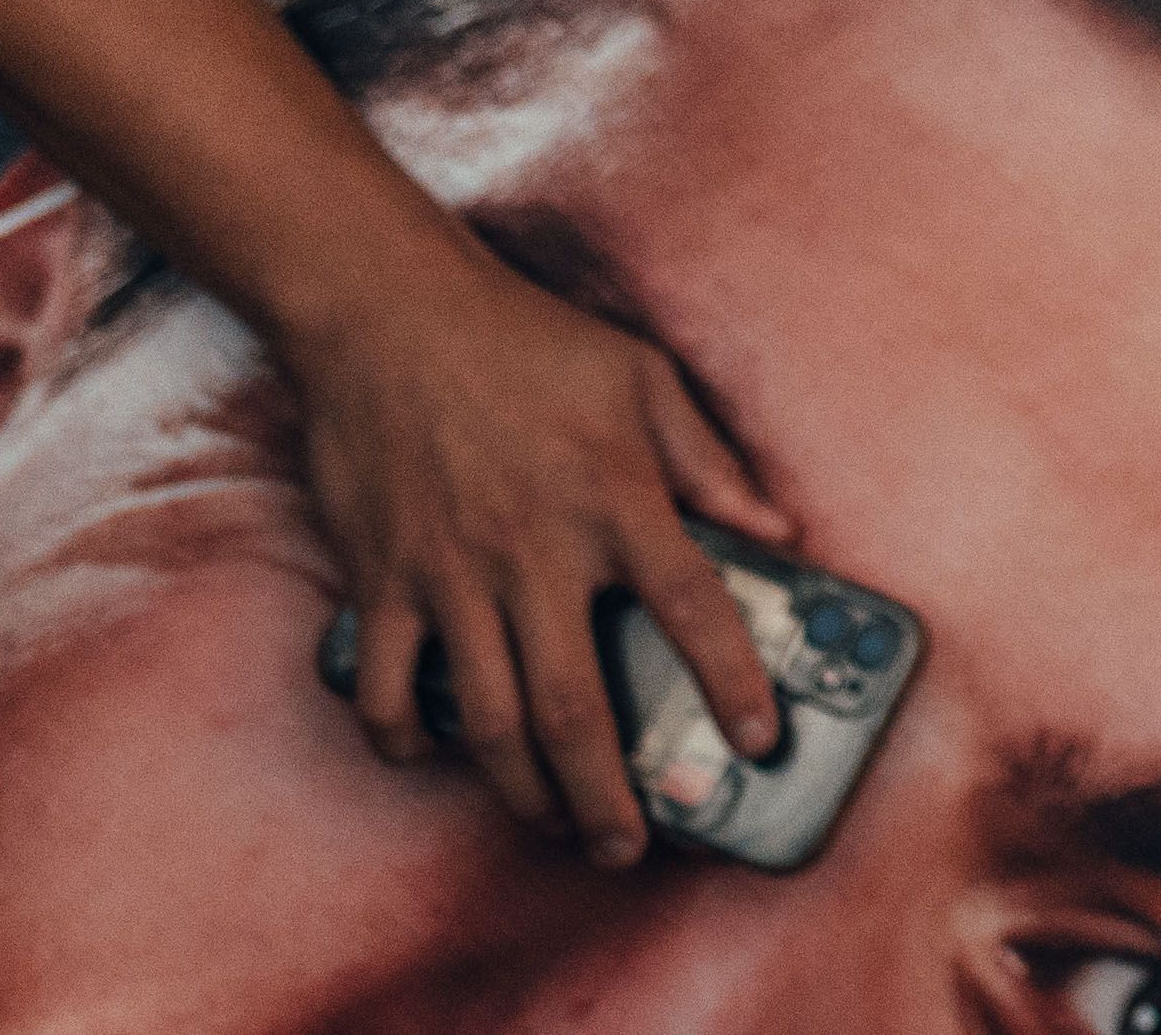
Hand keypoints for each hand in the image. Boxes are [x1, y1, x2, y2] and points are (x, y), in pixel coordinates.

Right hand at [284, 227, 792, 863]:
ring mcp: (452, 575)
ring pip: (489, 717)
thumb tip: (778, 530)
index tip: (762, 739)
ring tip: (553, 820)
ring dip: (523, 787)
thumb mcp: (643, 378)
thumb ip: (711, 460)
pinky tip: (435, 751)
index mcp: (616, 502)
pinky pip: (388, 686)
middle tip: (628, 844)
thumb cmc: (527, 342)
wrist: (389, 315)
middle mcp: (536, 554)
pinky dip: (405, 734)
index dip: (734, 682)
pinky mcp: (382, 580)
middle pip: (577, 705)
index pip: (694, 609)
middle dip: (607, 792)